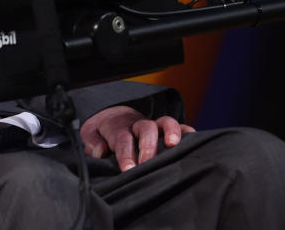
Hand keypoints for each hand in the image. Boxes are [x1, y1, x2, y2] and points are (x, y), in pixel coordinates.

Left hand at [80, 106, 195, 171]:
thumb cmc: (103, 132)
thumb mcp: (90, 134)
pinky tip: (195, 142)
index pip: (122, 139)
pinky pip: (179, 126)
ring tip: (174, 145)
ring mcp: (153, 125)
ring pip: (164, 122)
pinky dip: (187, 132)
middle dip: (148, 146)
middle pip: (145, 128)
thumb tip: (99, 151)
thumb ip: (92, 142)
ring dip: (171, 132)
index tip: (128, 169)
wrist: (113, 116)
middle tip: (148, 163)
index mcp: (117, 127)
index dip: (125, 154)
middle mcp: (137, 124)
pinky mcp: (166, 128)